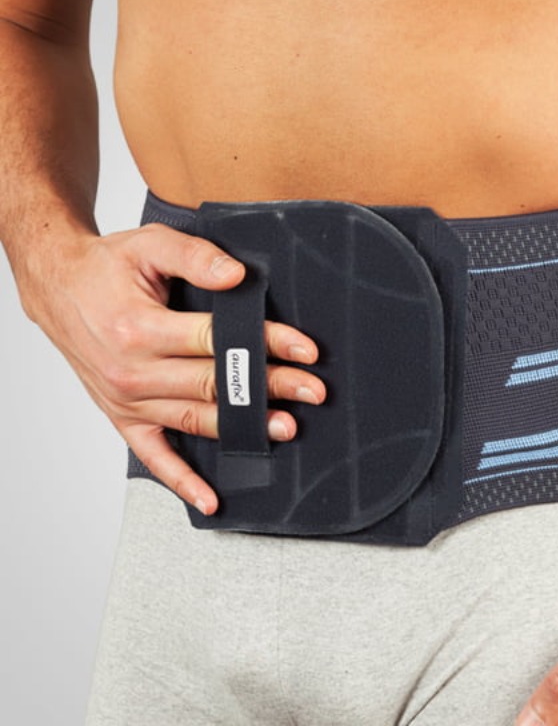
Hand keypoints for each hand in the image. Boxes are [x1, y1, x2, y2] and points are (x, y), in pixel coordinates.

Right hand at [22, 223, 325, 515]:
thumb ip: (195, 257)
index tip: (305, 351)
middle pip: (215, 384)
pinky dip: (181, 481)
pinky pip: (154, 456)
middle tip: (312, 392)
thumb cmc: (106, 268)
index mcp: (139, 328)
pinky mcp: (123, 416)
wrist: (59, 288)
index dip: (267, 344)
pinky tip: (210, 499)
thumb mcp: (149, 245)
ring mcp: (127, 400)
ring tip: (285, 427)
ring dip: (243, 427)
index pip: (218, 341)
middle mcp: (131, 371)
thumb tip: (236, 277)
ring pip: (195, 419)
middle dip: (270, 387)